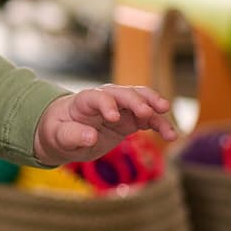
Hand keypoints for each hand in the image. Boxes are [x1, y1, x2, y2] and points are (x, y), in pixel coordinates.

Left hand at [33, 84, 177, 164]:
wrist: (66, 132)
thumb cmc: (59, 132)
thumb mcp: (58, 137)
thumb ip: (72, 136)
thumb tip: (91, 137)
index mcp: (84, 100)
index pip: (97, 96)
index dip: (106, 104)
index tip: (113, 118)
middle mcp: (106, 99)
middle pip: (124, 93)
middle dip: (136, 101)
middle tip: (147, 113)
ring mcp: (121, 107)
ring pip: (142, 101)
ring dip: (155, 110)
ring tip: (168, 129)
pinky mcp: (131, 119)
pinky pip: (149, 118)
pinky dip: (161, 124)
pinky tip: (172, 136)